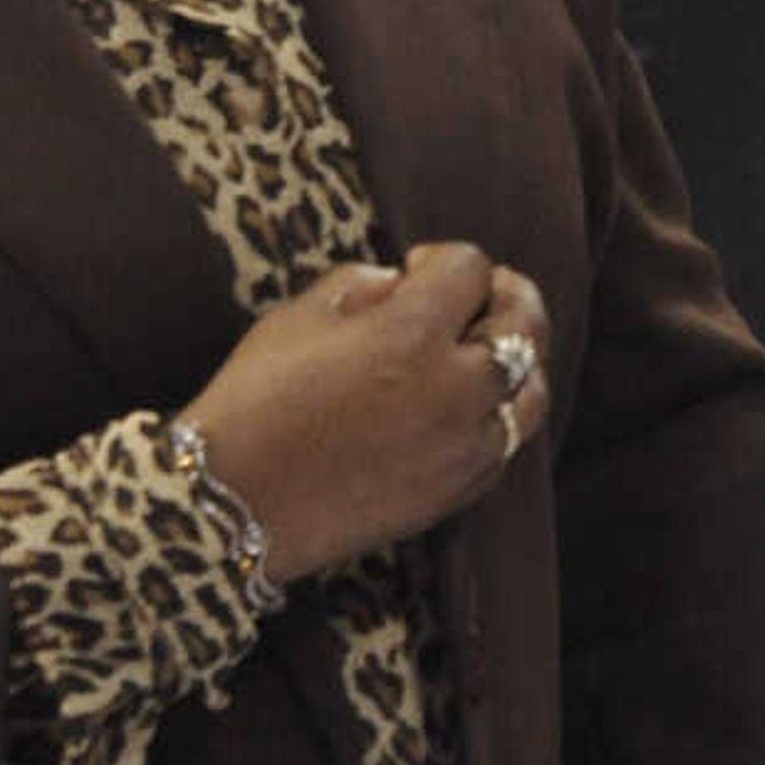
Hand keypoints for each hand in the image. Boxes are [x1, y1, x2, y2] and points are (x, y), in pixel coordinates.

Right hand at [175, 239, 549, 580]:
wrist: (232, 506)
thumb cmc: (254, 401)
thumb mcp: (297, 317)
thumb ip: (362, 284)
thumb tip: (404, 281)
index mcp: (411, 333)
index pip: (470, 268)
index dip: (443, 258)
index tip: (415, 268)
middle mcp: (453, 388)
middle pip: (524, 321)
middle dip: (504, 295)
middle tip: (478, 294)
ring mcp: (464, 444)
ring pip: (532, 388)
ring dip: (516, 360)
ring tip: (482, 351)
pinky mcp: (459, 490)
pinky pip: (507, 442)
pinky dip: (498, 415)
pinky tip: (466, 406)